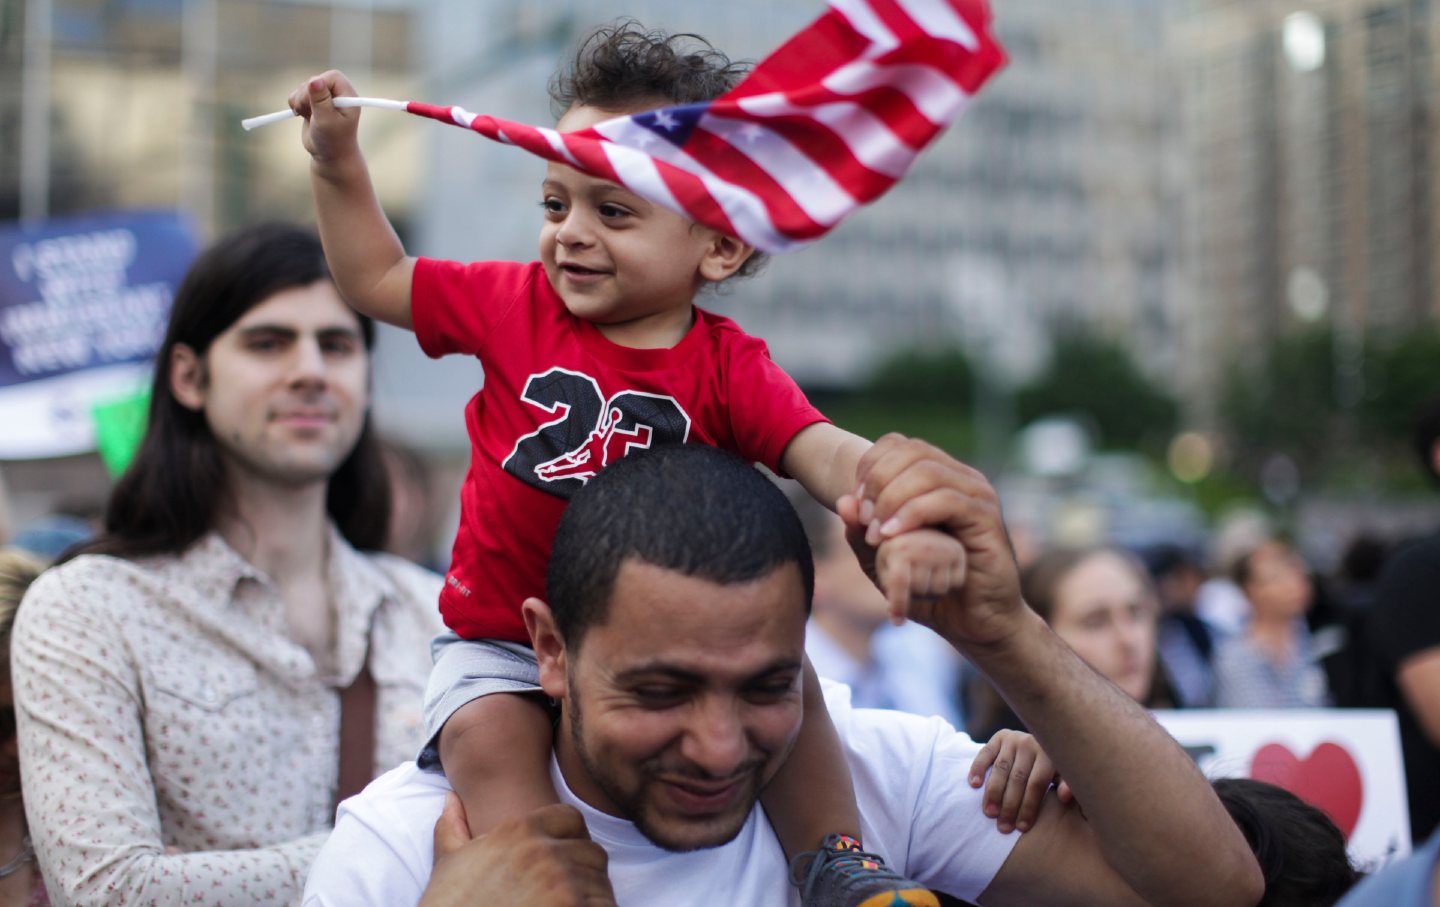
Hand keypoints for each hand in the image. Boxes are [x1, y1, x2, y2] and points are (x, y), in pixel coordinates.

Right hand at [287, 69, 361, 163]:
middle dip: (306, 95)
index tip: (314, 100)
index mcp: (347, 95)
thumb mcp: (326, 120)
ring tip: (308, 116)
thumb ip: (321, 100)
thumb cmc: (333, 141)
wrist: (329, 156)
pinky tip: (302, 115)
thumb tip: (315, 80)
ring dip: (299, 101)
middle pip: (315, 80)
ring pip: (304, 87)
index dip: (319, 84)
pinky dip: (295, 104)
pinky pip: (297, 94)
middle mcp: (337, 94)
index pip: (332, 76)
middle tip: (307, 112)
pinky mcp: (313, 102)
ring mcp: (324, 97)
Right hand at [420, 794, 616, 906]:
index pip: (571, 820)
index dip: (570, 841)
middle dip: (584, 871)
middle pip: (592, 852)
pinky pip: (605, 906)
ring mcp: (562, 883)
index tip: (562, 863)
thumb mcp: (448, 865)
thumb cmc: (452, 906)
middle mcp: (544, 851)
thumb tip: (451, 800)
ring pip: (601, 884)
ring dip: (590, 897)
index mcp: (518, 831)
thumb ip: (453, 829)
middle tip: (567, 893)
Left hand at [839, 434, 1023, 649]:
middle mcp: (961, 477)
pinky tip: (893, 535)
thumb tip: (843, 501)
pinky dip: (913, 514)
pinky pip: (946, 500)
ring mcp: (977, 494)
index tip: (856, 506)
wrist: (975, 623)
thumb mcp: (884, 563)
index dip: (869, 467)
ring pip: (927, 471)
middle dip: (877, 482)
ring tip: (876, 534)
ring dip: (891, 499)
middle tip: (864, 521)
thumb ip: (860, 534)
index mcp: (938, 477)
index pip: (897, 444)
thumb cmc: (932, 591)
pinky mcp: (986, 517)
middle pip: (911, 451)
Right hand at [969, 729, 1073, 833]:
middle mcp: (1030, 744)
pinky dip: (977, 768)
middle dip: (1009, 806)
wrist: (1044, 741)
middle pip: (1017, 779)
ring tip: (989, 813)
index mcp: (1048, 755)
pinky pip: (985, 753)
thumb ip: (1067, 786)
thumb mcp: (1064, 776)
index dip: (1028, 807)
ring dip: (993, 793)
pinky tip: (973, 785)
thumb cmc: (1053, 769)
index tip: (1022, 828)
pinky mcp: (999, 737)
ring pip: (1000, 769)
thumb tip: (1064, 798)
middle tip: (1003, 827)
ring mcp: (1013, 739)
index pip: (1036, 784)